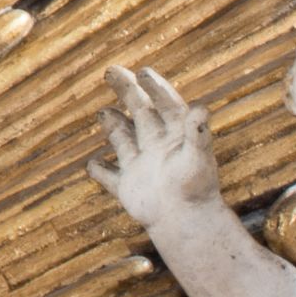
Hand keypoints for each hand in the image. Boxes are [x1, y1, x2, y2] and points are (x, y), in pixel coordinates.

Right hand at [91, 65, 222, 228]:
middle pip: (141, 113)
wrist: (187, 225)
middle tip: (112, 71)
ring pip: (124, 140)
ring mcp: (141, 167)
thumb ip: (197, 132)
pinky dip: (99, 170)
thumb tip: (202, 108)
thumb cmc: (195, 190)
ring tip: (105, 113)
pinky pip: (108, 176)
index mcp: (177, 138)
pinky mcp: (127, 187)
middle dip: (128, 92)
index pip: (166, 106)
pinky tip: (94, 164)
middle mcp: (158, 149)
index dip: (155, 88)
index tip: (143, 72)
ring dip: (114, 126)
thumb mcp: (197, 157)